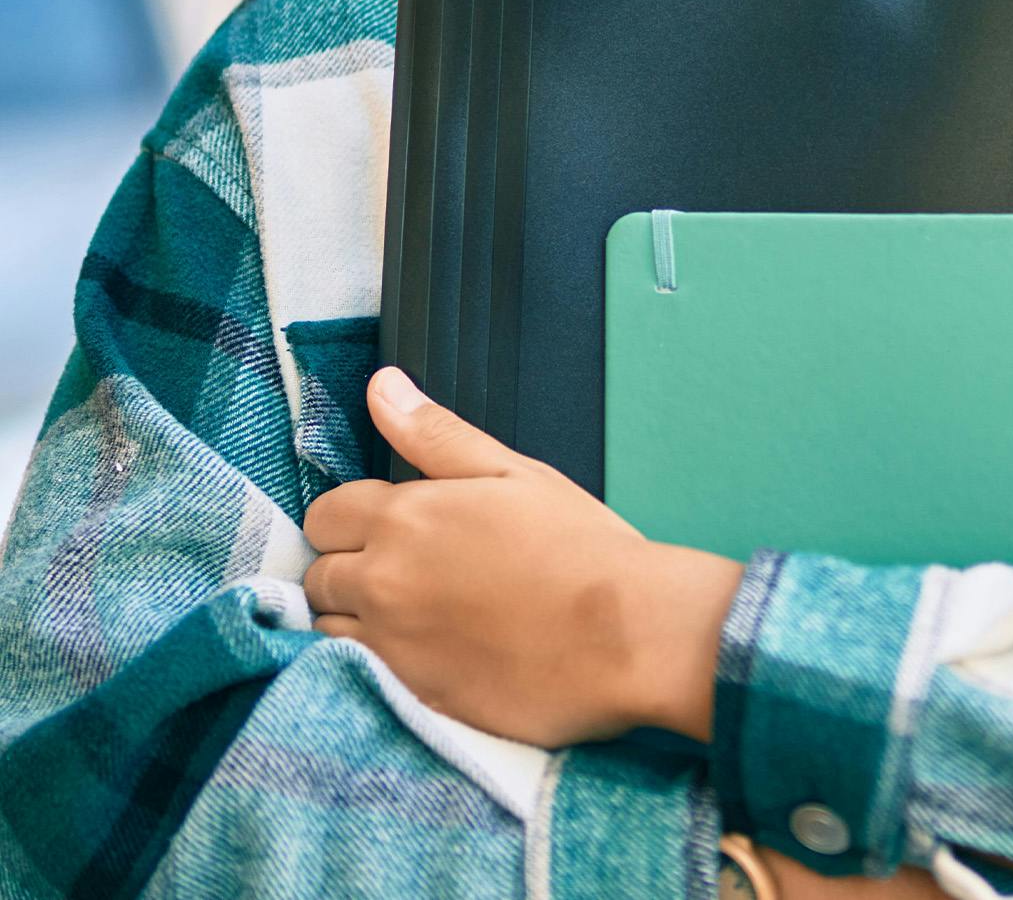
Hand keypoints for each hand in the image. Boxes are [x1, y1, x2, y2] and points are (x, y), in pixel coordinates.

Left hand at [301, 366, 744, 746]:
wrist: (622, 634)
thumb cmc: (578, 545)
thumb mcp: (512, 472)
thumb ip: (435, 432)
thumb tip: (382, 387)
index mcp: (405, 519)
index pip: (325, 515)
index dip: (352, 515)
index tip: (389, 523)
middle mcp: (382, 584)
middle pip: (319, 575)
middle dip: (349, 566)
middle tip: (409, 567)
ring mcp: (390, 648)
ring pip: (328, 629)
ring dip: (354, 616)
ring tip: (414, 611)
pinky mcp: (409, 697)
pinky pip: (357, 676)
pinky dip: (373, 661)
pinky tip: (422, 650)